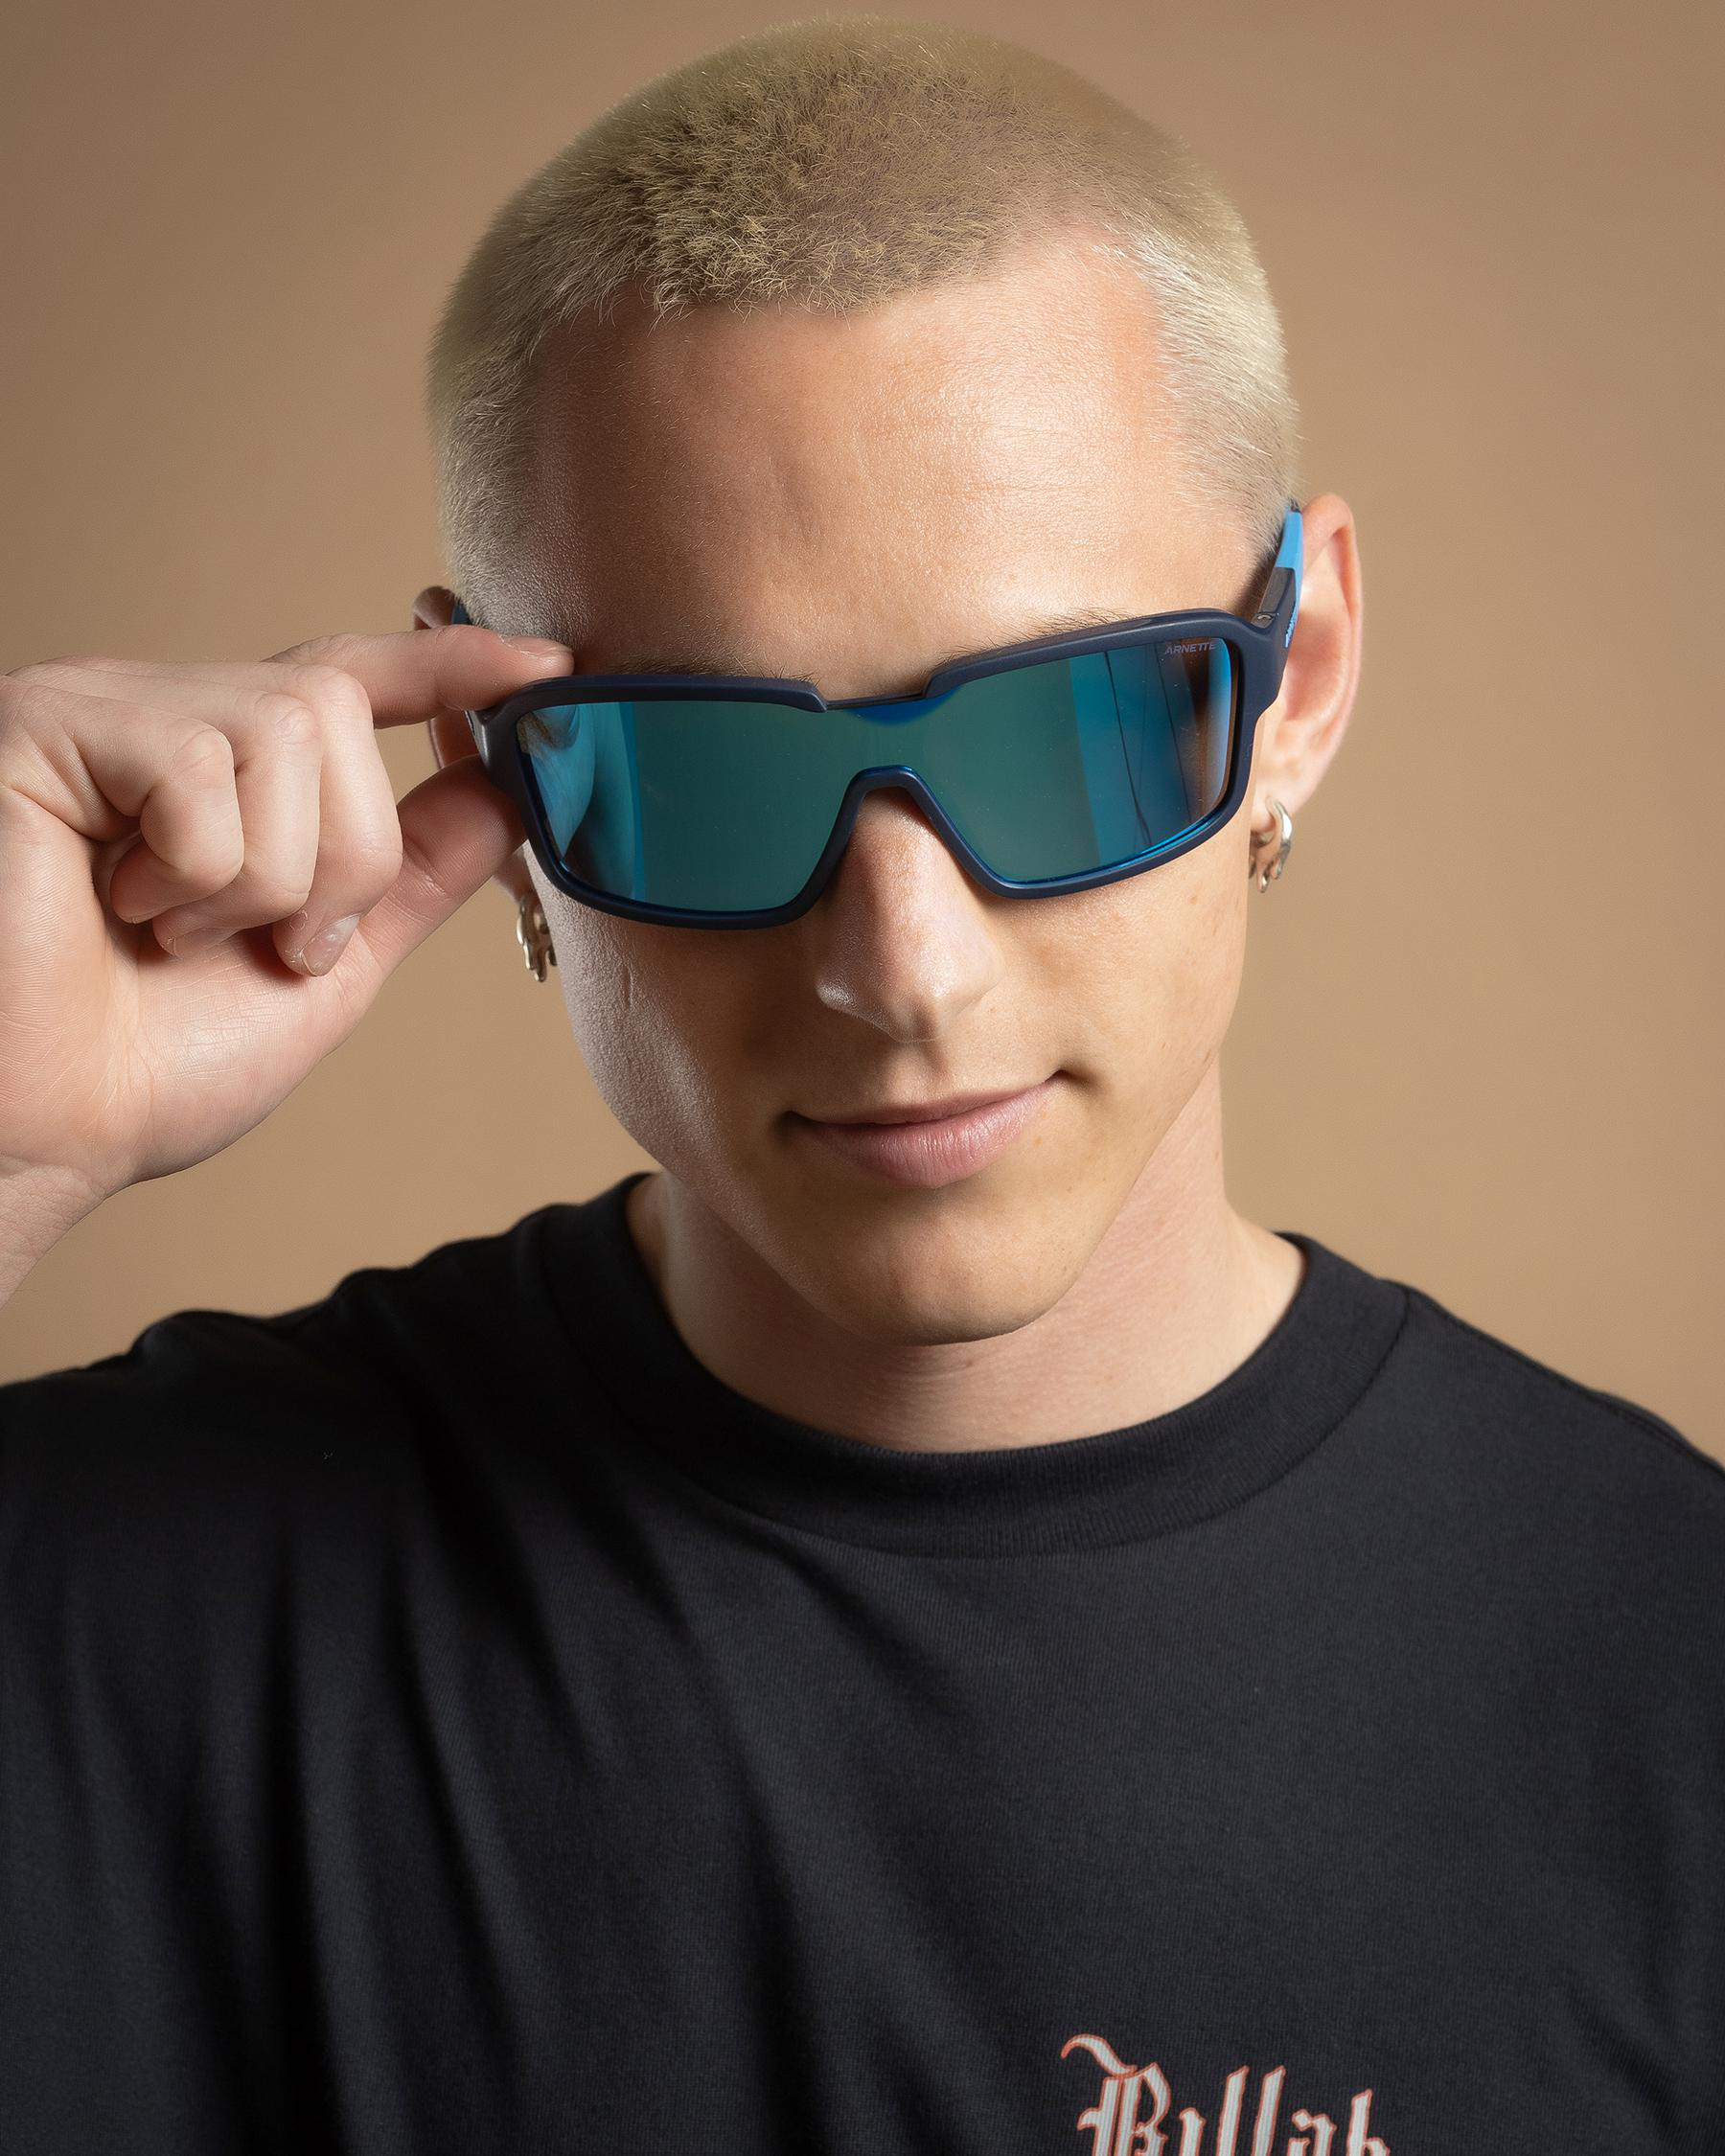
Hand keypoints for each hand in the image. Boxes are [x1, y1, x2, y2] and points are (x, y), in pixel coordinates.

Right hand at [0, 624, 571, 1219]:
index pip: (353, 679)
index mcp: (228, 773)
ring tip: (175, 936)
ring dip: (267, 878)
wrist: (36, 1135)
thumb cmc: (149, 1067)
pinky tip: (119, 910)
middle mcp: (163, 718)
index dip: (450, 666)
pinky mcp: (44, 723)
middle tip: (276, 945)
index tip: (549, 668)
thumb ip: (414, 872)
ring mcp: (101, 711)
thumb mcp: (329, 965)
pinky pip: (198, 765)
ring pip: (284, 731)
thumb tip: (510, 789)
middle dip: (344, 857)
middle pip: (335, 712)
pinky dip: (194, 872)